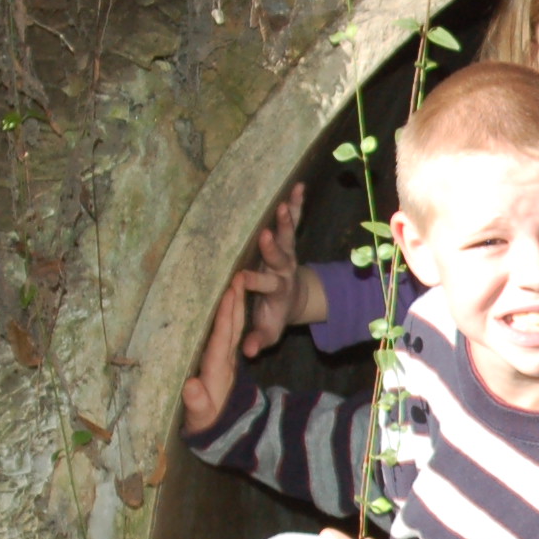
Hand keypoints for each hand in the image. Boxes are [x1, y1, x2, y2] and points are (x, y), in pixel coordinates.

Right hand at [182, 273, 250, 434]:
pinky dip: (228, 317)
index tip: (229, 294)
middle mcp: (225, 361)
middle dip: (235, 302)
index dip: (226, 316)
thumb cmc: (206, 424)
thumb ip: (197, 403)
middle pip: (232, 327)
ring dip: (234, 306)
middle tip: (237, 275)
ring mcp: (225, 360)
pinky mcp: (222, 361)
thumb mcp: (200, 418)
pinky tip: (226, 304)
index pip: (223, 338)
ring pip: (232, 328)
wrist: (224, 434)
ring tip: (234, 281)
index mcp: (218, 370)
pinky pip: (227, 334)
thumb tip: (192, 386)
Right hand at [238, 186, 322, 355]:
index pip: (264, 287)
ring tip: (283, 204)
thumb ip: (260, 339)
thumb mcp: (269, 330)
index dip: (254, 283)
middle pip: (278, 257)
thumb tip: (248, 353)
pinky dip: (296, 203)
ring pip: (286, 236)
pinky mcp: (289, 241)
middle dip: (271, 247)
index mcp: (276, 290)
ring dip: (285, 220)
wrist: (296, 300)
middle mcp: (283, 269)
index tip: (240, 279)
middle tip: (264, 234)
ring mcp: (287, 253)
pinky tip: (298, 186)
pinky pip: (294, 220)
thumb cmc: (275, 315)